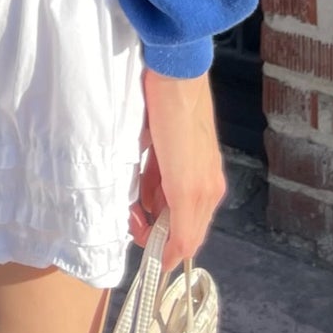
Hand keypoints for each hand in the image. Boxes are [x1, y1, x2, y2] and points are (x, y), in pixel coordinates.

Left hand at [129, 67, 224, 271]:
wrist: (173, 74)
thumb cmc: (176, 124)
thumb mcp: (184, 184)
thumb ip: (183, 224)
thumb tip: (176, 256)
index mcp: (205, 192)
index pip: (188, 242)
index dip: (166, 253)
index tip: (146, 259)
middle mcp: (201, 182)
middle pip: (177, 223)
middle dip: (153, 229)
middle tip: (129, 223)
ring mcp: (188, 164)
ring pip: (166, 202)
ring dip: (147, 208)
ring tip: (127, 205)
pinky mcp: (173, 147)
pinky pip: (160, 181)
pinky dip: (147, 188)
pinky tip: (134, 184)